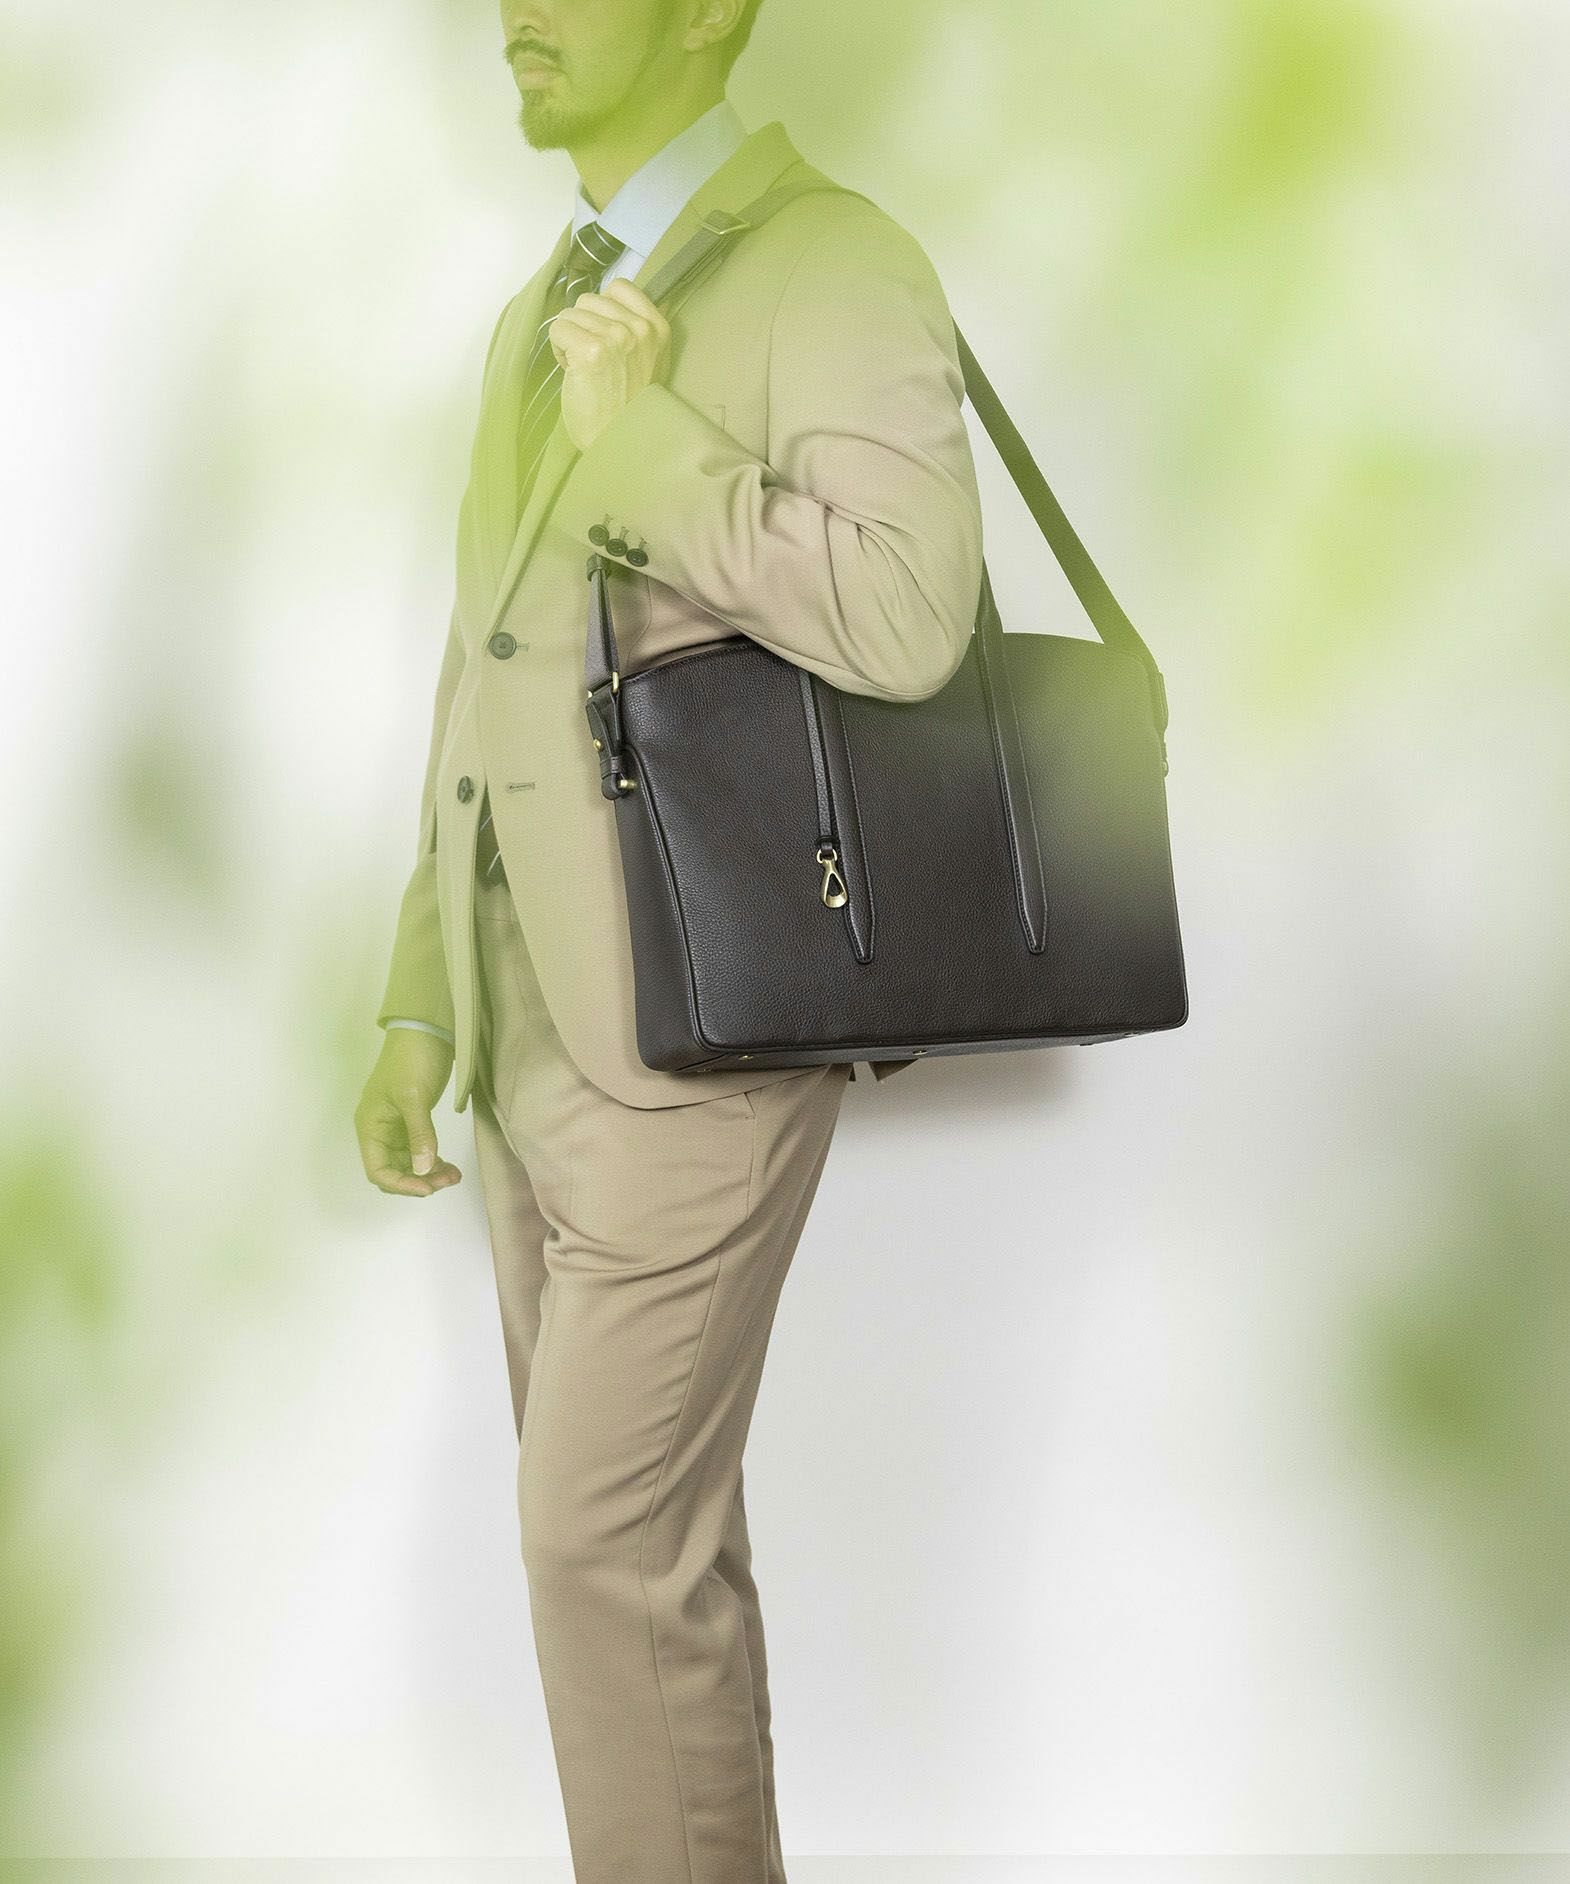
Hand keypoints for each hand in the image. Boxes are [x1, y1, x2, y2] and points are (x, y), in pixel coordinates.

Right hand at [354, 1027, 462, 1197]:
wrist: (426, 1029)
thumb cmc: (412, 1059)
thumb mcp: (414, 1096)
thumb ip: (419, 1134)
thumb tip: (422, 1170)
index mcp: (370, 1126)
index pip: (378, 1170)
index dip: (401, 1184)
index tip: (428, 1187)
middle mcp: (380, 1130)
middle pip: (394, 1170)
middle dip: (419, 1180)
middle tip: (448, 1180)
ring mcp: (397, 1126)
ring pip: (409, 1162)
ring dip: (429, 1172)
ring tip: (454, 1175)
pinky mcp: (414, 1119)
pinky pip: (420, 1149)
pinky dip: (434, 1159)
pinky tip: (450, 1165)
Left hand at [550, 277, 670, 452]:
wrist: (621, 441)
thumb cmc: (629, 407)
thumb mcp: (651, 362)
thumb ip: (639, 331)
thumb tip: (610, 304)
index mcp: (657, 328)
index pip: (620, 287)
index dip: (602, 309)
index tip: (602, 334)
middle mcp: (639, 329)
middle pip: (590, 299)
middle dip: (583, 326)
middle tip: (591, 359)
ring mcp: (616, 338)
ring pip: (571, 313)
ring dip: (570, 339)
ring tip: (583, 368)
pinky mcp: (590, 350)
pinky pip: (559, 328)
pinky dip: (558, 349)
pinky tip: (573, 371)